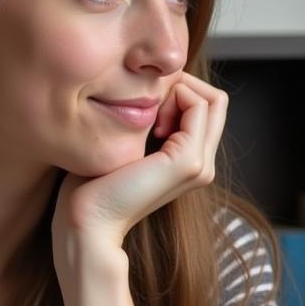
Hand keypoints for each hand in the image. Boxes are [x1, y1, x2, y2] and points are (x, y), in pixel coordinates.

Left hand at [52, 71, 227, 253]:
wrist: (88, 219)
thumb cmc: (95, 182)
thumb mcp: (129, 142)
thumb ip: (149, 121)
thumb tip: (155, 87)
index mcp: (193, 163)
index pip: (208, 106)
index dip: (180, 92)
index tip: (147, 109)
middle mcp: (204, 165)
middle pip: (215, 100)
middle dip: (183, 88)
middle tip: (149, 108)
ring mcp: (201, 165)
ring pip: (211, 99)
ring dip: (178, 93)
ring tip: (149, 118)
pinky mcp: (189, 161)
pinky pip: (199, 105)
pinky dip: (174, 98)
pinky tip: (149, 123)